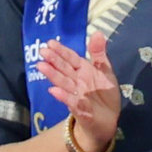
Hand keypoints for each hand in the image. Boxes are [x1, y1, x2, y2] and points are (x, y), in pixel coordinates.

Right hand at [34, 33, 123, 151]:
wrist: (109, 119)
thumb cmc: (104, 93)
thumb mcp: (105, 71)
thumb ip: (99, 53)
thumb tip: (97, 32)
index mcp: (83, 70)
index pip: (71, 59)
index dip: (61, 51)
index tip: (50, 43)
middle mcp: (76, 81)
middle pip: (64, 70)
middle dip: (54, 61)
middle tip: (42, 52)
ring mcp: (76, 95)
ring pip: (63, 83)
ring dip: (53, 76)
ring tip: (42, 66)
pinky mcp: (80, 109)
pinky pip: (71, 102)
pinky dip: (63, 96)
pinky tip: (53, 91)